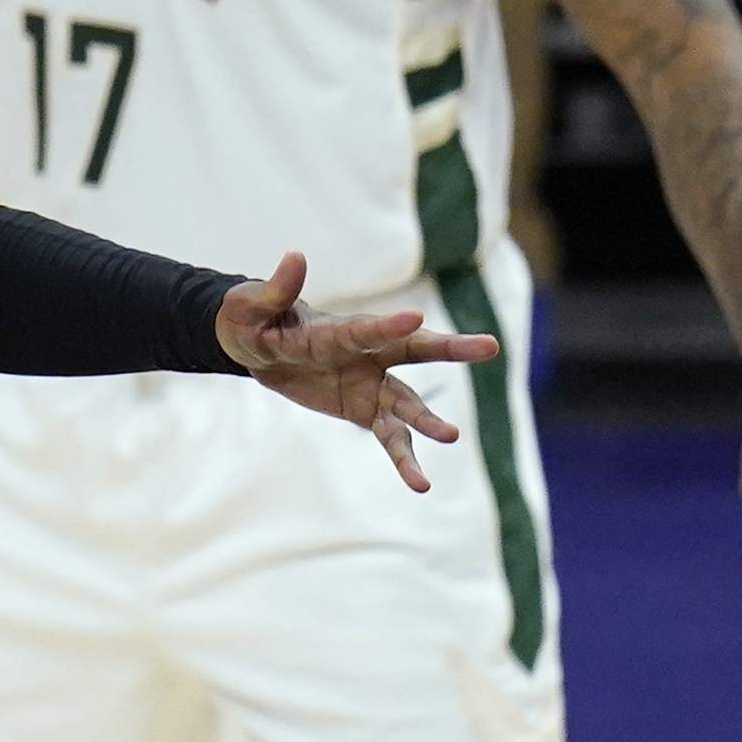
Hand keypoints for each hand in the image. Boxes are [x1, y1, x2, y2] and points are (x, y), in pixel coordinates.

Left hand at [214, 250, 499, 493]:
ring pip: (406, 404)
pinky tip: (421, 485)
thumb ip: (275, 289)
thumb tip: (294, 256)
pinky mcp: (364, 410)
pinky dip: (406, 460)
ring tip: (452, 436)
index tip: (416, 319)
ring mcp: (369, 383)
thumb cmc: (252, 318)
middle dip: (449, 349)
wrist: (257, 346)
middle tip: (489, 346)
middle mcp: (365, 354)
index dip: (387, 326)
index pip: (365, 330)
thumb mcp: (251, 306)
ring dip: (427, 420)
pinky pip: (390, 438)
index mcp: (338, 328)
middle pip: (412, 351)